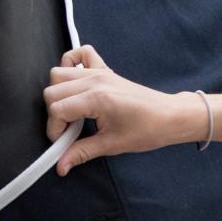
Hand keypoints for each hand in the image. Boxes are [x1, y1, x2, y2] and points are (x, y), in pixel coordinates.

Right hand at [45, 44, 204, 171]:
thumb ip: (81, 152)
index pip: (57, 109)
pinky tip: (76, 84)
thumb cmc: (146, 130)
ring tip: (72, 112)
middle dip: (54, 114)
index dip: (54, 129)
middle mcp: (94, 80)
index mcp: (96, 98)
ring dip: (58, 93)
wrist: (169, 116)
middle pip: (52, 90)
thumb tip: (60, 166)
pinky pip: (80, 54)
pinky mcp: (104, 69)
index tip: (63, 142)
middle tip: (68, 130)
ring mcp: (99, 72)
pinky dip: (71, 64)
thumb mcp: (111, 145)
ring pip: (58, 73)